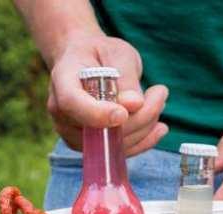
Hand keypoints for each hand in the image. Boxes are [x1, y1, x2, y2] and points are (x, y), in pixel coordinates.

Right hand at [47, 34, 167, 155]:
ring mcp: (74, 134)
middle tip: (161, 92)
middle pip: (101, 128)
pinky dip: (144, 140)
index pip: (73, 103)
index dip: (98, 113)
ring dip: (146, 125)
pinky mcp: (91, 147)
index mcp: (62, 81)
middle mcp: (62, 113)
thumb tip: (135, 104)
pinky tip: (159, 127)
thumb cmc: (100, 53)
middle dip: (139, 115)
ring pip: (116, 143)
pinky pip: (120, 151)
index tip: (124, 112)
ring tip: (159, 99)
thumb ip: (125, 77)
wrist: (86, 63)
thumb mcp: (116, 53)